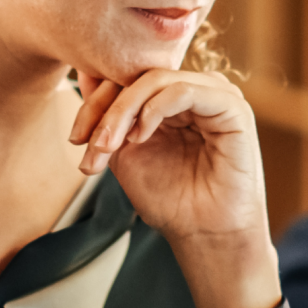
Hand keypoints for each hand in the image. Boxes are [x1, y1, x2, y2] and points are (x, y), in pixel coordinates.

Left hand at [71, 69, 279, 307]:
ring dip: (123, 111)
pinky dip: (153, 110)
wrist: (202, 235)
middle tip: (89, 144)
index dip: (96, 102)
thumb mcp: (124, 152)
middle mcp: (196, 90)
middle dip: (105, 109)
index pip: (128, 77)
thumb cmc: (170, 199)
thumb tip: (83, 73)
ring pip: (157, 79)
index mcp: (172, 98)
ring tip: (109, 145)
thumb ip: (108, 117)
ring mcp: (215, 95)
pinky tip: (140, 137)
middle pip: (139, 75)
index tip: (76, 139)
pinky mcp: (232, 108)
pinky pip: (184, 90)